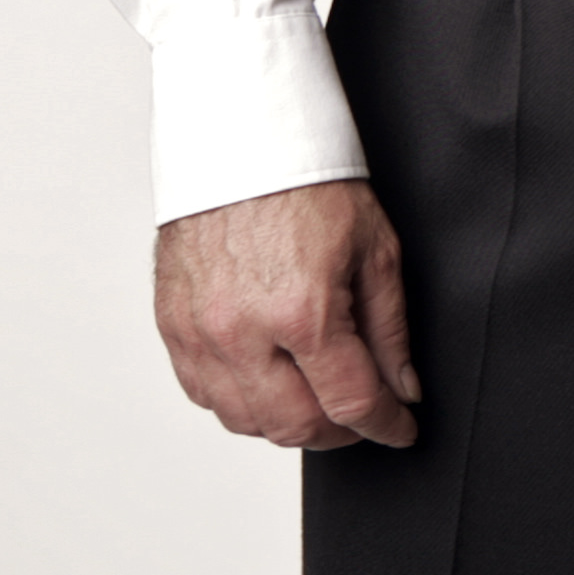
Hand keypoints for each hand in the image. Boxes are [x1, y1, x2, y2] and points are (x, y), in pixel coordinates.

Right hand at [152, 178, 419, 451]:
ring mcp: (200, 334)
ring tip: (319, 401)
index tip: (401, 428)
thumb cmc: (308, 182)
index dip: (385, 425)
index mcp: (302, 312)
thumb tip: (401, 388)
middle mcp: (242, 333)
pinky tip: (269, 382)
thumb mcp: (376, 248)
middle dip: (339, 433)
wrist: (241, 141)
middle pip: (293, 426)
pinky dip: (240, 402)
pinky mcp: (172, 327)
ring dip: (287, 423)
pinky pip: (204, 394)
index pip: (351, 402)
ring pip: (244, 421)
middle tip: (363, 418)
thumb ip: (389, 328)